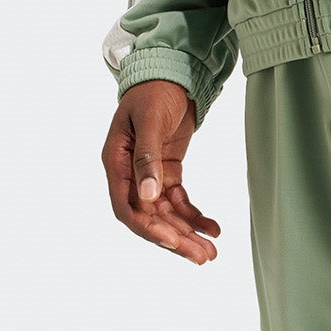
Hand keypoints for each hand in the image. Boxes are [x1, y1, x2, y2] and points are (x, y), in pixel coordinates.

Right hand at [101, 81, 219, 263]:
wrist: (170, 72)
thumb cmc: (153, 91)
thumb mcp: (151, 121)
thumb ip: (148, 157)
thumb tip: (148, 195)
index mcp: (117, 162)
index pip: (126, 207)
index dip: (148, 228)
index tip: (173, 242)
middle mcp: (130, 175)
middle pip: (150, 218)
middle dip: (176, 239)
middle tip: (203, 257)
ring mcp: (149, 176)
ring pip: (167, 216)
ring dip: (188, 235)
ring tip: (212, 252)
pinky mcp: (167, 174)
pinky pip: (180, 203)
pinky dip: (196, 218)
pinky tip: (214, 229)